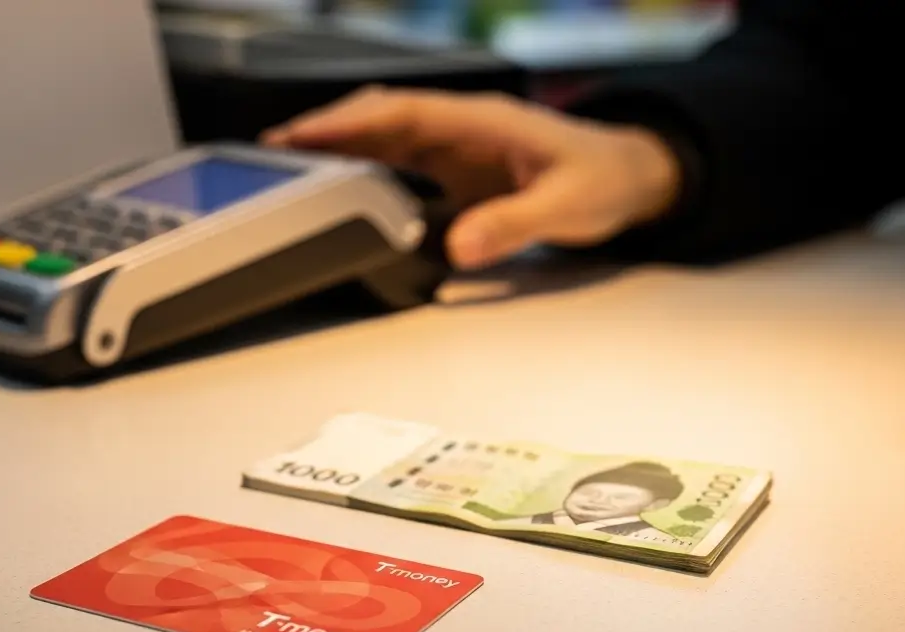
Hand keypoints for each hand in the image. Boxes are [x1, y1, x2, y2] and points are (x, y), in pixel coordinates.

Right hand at [261, 86, 682, 269]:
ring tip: (287, 167)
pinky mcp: (458, 169)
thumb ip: (513, 226)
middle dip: (326, 130)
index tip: (305, 135)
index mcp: (484, 122)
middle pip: (381, 117)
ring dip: (339, 146)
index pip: (402, 111)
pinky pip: (400, 159)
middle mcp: (464, 127)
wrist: (632, 176)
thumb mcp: (566, 206)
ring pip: (385, 135)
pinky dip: (364, 167)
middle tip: (272, 152)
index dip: (350, 122)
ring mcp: (458, 146)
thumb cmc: (606, 178)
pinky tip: (338, 185)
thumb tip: (461, 247)